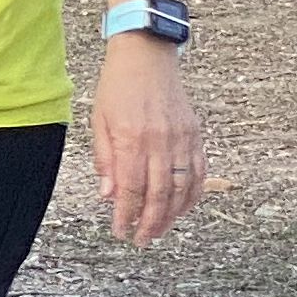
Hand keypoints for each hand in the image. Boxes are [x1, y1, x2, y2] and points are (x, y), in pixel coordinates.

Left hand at [92, 35, 205, 245]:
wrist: (146, 57)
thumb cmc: (117, 87)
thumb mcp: (98, 120)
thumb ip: (104, 159)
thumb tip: (107, 195)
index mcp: (131, 139)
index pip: (130, 189)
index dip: (125, 214)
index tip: (120, 231)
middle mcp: (159, 142)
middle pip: (158, 194)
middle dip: (149, 222)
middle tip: (140, 239)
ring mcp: (180, 139)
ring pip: (181, 188)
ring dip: (171, 215)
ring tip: (159, 230)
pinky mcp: (194, 136)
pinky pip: (198, 173)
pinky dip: (191, 195)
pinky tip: (181, 208)